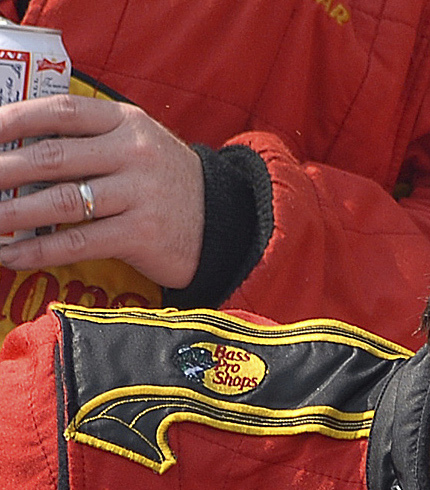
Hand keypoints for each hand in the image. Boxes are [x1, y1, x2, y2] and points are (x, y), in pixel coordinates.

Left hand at [0, 94, 204, 288]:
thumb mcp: (136, 146)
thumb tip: (18, 149)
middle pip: (53, 157)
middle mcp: (135, 155)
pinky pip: (80, 242)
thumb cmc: (165, 184)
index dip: (14, 119)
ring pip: (62, 201)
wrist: (225, 224)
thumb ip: (89, 140)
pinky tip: (12, 254)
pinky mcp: (143, 235)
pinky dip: (39, 251)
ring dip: (12, 213)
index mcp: (128, 123)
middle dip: (2, 170)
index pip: (62, 112)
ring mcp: (141, 196)